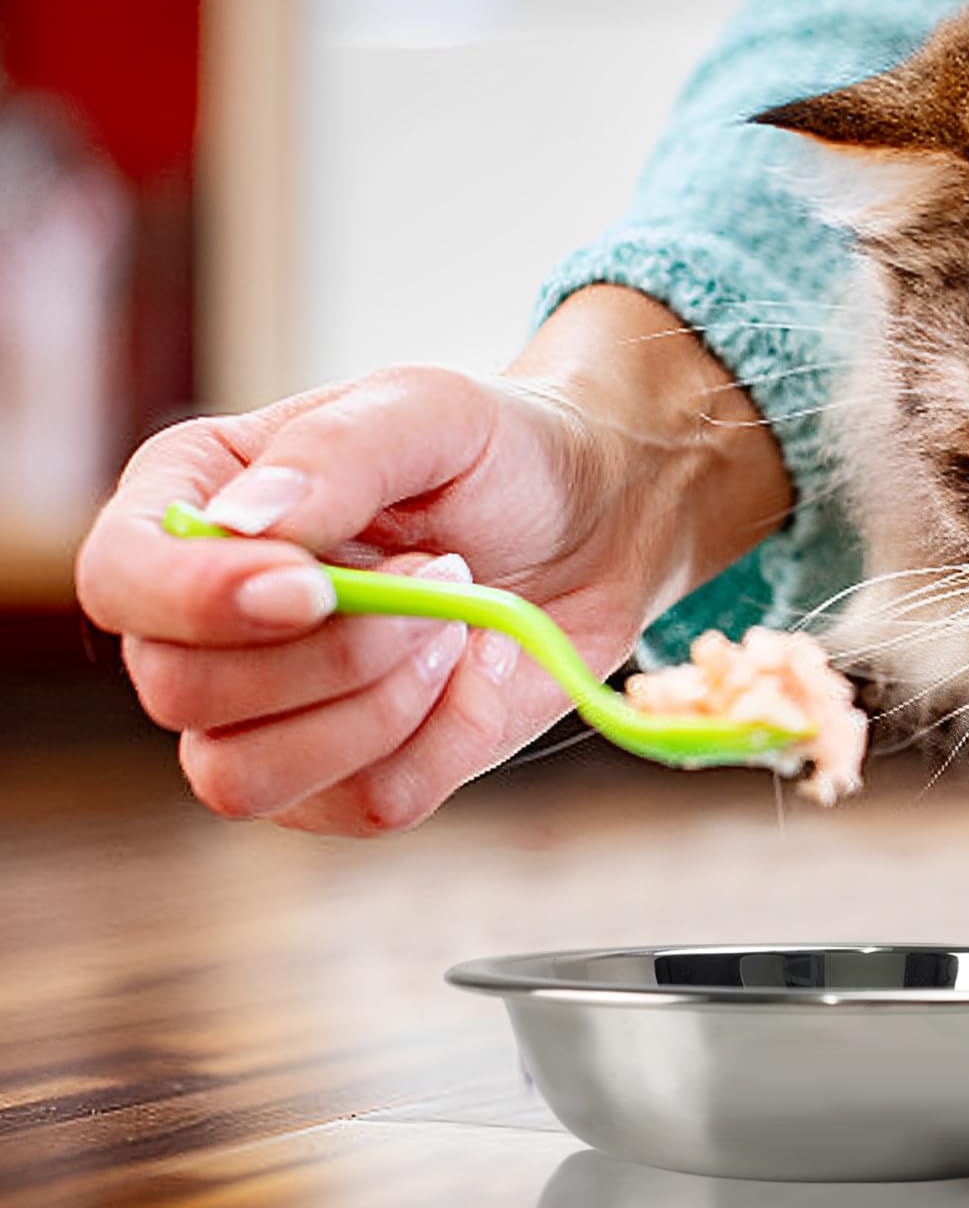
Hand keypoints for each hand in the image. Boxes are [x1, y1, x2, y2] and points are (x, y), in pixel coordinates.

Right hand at [76, 286, 790, 834]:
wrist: (598, 522)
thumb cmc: (501, 452)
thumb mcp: (432, 411)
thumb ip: (336, 454)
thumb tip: (236, 527)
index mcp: (199, 503)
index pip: (121, 578)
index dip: (194, 602)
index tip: (310, 587)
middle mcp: (209, 616)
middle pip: (182, 691)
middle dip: (335, 649)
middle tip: (443, 575)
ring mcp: (268, 711)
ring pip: (249, 778)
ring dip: (380, 706)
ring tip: (456, 621)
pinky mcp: (346, 775)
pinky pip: (364, 806)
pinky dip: (441, 742)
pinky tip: (473, 671)